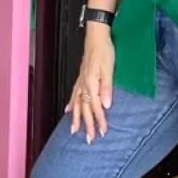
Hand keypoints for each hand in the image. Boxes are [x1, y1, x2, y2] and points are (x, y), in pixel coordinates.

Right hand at [65, 25, 114, 142]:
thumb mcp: (109, 69)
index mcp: (91, 84)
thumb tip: (106, 105)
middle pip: (85, 109)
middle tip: (89, 140)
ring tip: (73, 131)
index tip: (103, 132)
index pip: (96, 107)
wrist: (96, 37)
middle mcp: (84, 85)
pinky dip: (70, 104)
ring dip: (76, 119)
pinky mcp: (81, 78)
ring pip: (77, 104)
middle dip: (87, 125)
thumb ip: (107, 88)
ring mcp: (81, 82)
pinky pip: (74, 94)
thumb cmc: (104, 51)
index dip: (99, 120)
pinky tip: (68, 111)